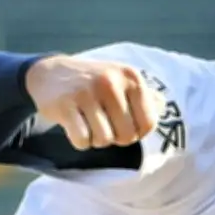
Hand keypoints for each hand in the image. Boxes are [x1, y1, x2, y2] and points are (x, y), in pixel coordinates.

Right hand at [24, 55, 164, 150]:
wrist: (51, 72)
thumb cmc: (94, 82)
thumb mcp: (122, 80)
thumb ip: (145, 95)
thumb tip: (163, 106)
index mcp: (131, 77)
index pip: (149, 124)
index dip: (137, 133)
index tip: (124, 125)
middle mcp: (111, 81)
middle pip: (127, 136)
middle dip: (116, 138)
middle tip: (104, 125)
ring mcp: (87, 92)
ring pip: (104, 140)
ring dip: (97, 139)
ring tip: (89, 123)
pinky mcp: (65, 105)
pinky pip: (83, 140)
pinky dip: (80, 141)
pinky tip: (76, 126)